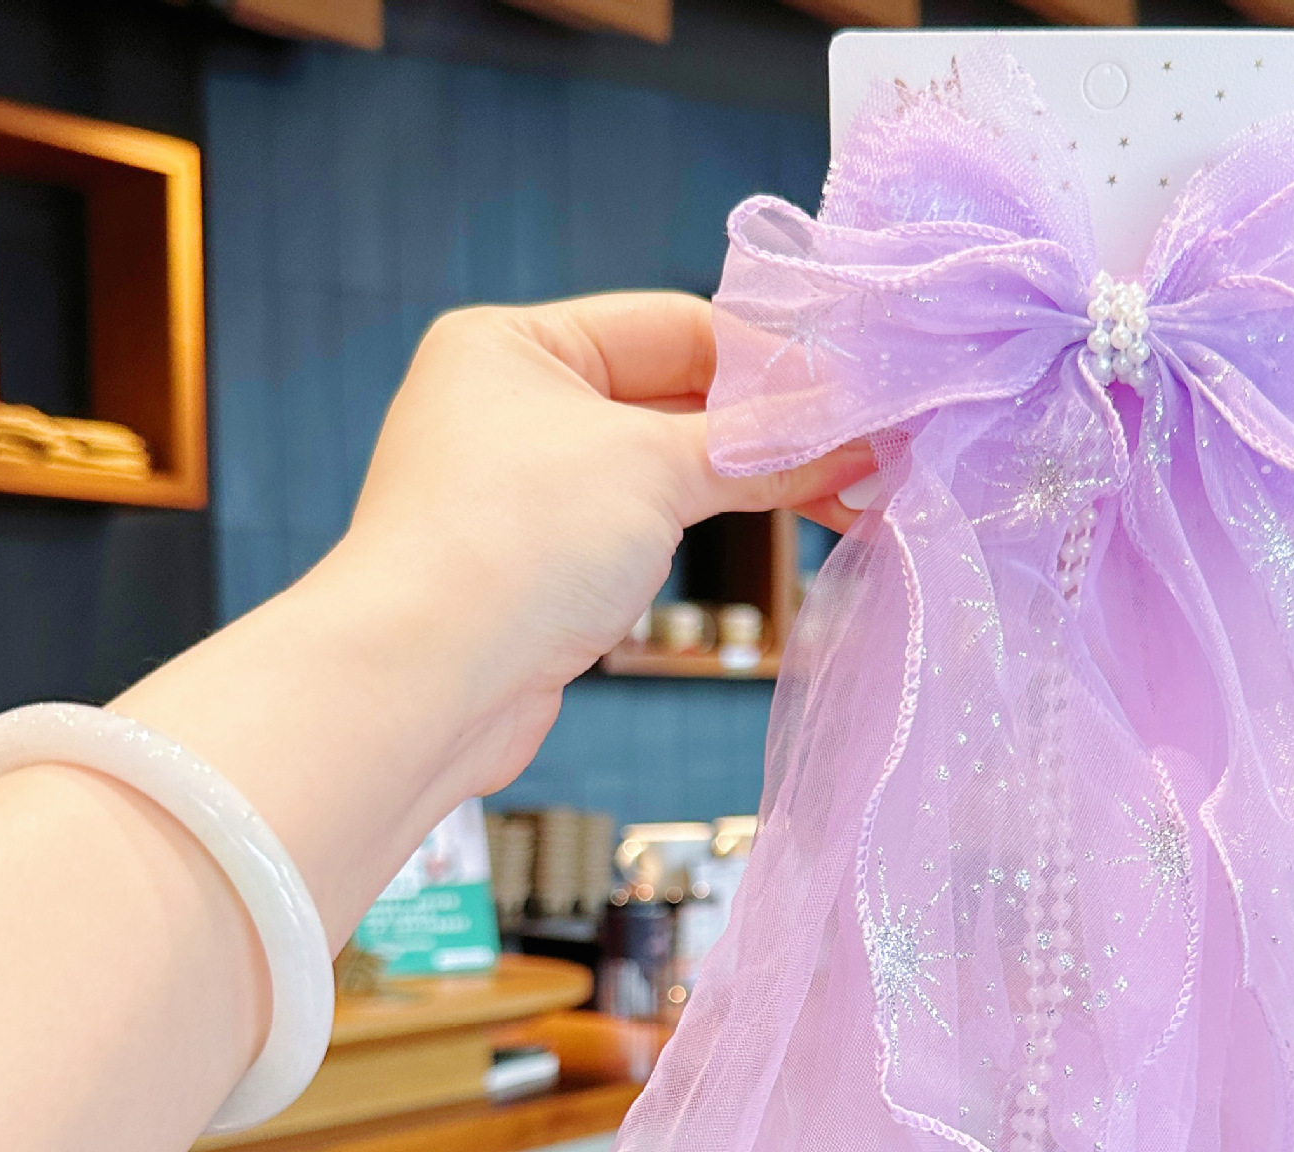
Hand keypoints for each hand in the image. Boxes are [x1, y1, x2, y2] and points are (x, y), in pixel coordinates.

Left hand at [332, 291, 873, 796]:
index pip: (674, 327)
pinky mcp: (540, 569)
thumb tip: (859, 436)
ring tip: (846, 498)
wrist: (423, 682)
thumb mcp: (654, 468)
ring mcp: (525, 492)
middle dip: (772, 430)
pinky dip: (704, 530)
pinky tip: (771, 533)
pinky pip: (641, 529)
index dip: (774, 362)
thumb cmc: (515, 541)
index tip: (860, 398)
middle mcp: (514, 407)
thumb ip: (761, 447)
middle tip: (870, 457)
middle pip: (674, 398)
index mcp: (516, 345)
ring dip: (749, 481)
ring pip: (663, 469)